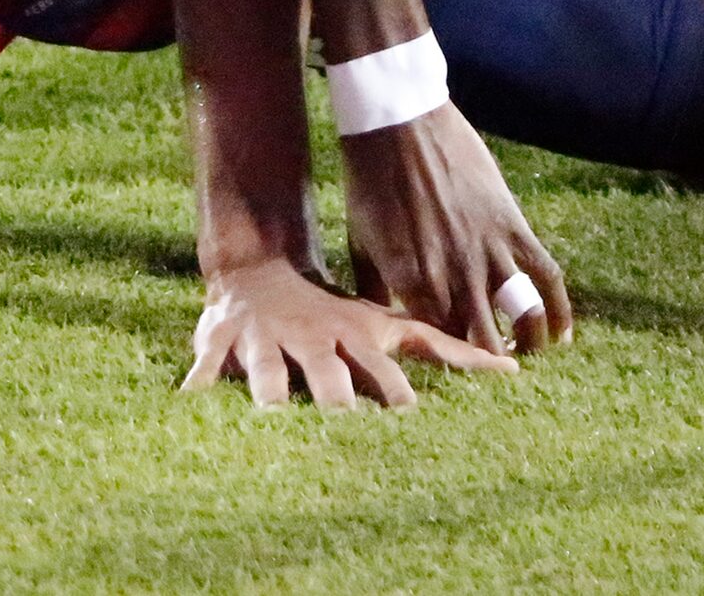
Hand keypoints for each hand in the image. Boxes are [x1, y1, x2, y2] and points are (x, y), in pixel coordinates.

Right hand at [181, 257, 515, 407]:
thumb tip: (514, 371)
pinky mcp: (223, 341)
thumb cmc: (335, 313)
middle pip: (333, 381)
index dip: (401, 398)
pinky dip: (199, 387)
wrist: (260, 268)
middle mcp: (316, 342)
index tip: (417, 424)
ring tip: (275, 425)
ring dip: (275, 400)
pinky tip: (189, 410)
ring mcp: (269, 341)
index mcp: (356, 339)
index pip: (387, 372)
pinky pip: (207, 368)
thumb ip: (445, 349)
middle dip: (341, 406)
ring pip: (273, 377)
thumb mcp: (387, 324)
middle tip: (349, 435)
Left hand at [340, 103, 571, 354]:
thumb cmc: (370, 179)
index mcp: (409, 282)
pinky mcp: (511, 224)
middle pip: (480, 337)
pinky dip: (560, 308)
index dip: (449, 358)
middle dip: (489, 360)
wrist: (398, 122)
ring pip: (521, 315)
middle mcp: (452, 274)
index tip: (456, 367)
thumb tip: (381, 317)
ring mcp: (485, 250)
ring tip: (531, 351)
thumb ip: (375, 284)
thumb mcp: (361, 239)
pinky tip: (564, 331)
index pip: (436, 340)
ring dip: (529, 340)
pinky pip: (545, 274)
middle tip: (495, 367)